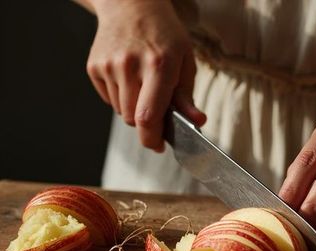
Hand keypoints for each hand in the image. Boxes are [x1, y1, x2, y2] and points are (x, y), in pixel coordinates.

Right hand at [86, 0, 205, 151]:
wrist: (131, 5)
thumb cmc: (164, 35)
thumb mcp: (185, 61)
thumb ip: (187, 96)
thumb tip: (197, 122)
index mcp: (159, 65)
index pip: (148, 116)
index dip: (152, 138)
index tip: (158, 146)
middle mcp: (130, 65)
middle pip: (133, 119)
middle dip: (147, 124)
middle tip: (158, 113)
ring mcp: (109, 66)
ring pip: (121, 111)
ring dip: (134, 110)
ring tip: (144, 86)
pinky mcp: (94, 67)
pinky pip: (109, 99)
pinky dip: (121, 97)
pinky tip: (129, 78)